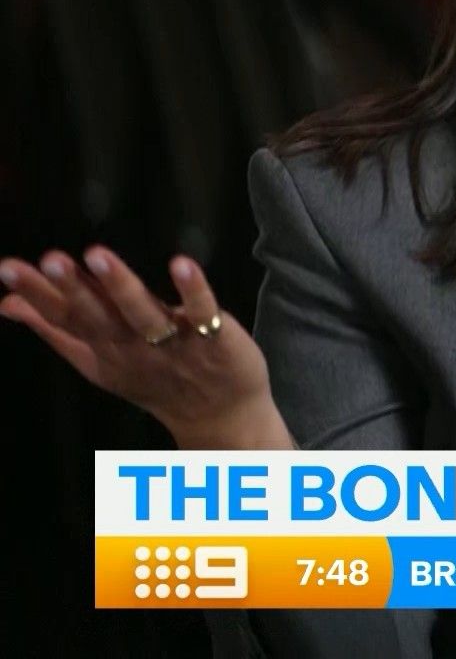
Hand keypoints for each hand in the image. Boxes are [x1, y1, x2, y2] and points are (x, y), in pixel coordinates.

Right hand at [0, 247, 292, 448]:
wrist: (218, 415)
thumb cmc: (153, 378)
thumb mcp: (96, 358)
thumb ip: (54, 328)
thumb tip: (7, 302)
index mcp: (102, 348)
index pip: (64, 319)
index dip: (36, 295)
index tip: (8, 266)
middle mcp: (132, 347)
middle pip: (99, 317)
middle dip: (75, 288)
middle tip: (51, 258)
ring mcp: (173, 344)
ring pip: (144, 314)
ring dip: (122, 286)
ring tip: (99, 256)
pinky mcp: (213, 339)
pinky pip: (204, 313)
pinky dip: (193, 291)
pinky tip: (182, 264)